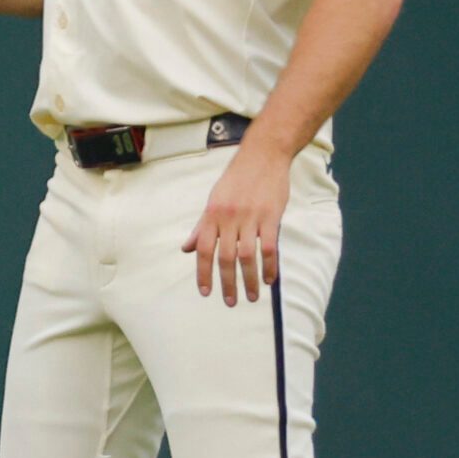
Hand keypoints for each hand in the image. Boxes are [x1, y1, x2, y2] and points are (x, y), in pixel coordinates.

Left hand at [182, 143, 290, 305]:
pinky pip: (270, 247)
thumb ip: (202, 227)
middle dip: (227, 283)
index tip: (205, 292)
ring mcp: (251, 218)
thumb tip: (187, 249)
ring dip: (249, 280)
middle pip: (225, 257)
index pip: (204, 250)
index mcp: (212, 215)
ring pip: (248, 256)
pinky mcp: (271, 216)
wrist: (262, 156)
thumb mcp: (213, 201)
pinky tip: (269, 280)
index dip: (203, 273)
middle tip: (230, 302)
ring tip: (252, 297)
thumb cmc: (236, 179)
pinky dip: (270, 266)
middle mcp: (229, 218)